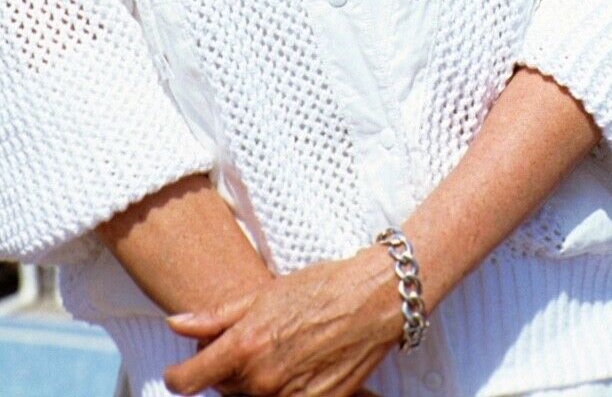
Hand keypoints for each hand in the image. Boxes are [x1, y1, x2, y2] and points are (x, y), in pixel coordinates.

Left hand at [163, 247, 402, 395]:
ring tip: (278, 351)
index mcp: (245, 345)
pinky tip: (296, 367)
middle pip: (222, 388)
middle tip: (250, 342)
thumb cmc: (321, 288)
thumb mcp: (265, 294)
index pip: (189, 379)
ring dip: (254, 382)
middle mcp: (261, 378)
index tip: (181, 372)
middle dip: (227, 370)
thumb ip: (216, 315)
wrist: (373, 300)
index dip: (179, 375)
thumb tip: (175, 324)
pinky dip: (281, 390)